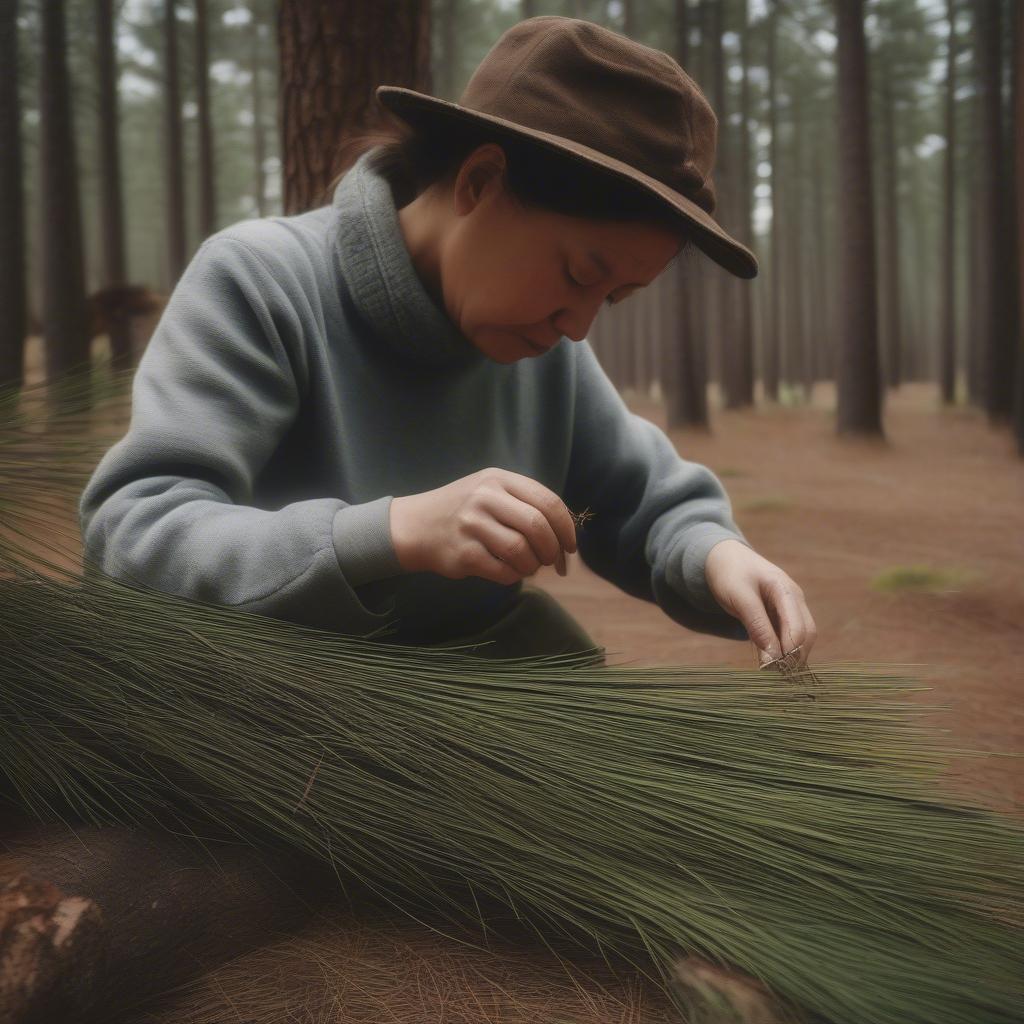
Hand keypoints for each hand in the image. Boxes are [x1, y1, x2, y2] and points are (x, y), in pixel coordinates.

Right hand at [389, 468, 575, 585]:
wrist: (415, 525)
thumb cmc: (464, 511)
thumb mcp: (491, 491)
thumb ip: (526, 503)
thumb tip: (567, 536)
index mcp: (498, 479)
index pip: (549, 502)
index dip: (567, 529)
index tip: (570, 547)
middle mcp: (485, 498)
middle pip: (538, 527)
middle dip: (552, 550)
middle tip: (551, 562)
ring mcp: (472, 525)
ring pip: (522, 551)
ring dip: (532, 566)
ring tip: (527, 566)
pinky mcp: (464, 553)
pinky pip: (504, 571)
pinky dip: (514, 576)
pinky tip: (508, 571)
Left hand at [703, 539, 816, 668]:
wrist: (724, 557)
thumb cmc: (730, 573)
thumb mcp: (739, 596)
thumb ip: (756, 624)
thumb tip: (773, 656)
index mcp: (786, 591)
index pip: (800, 629)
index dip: (790, 652)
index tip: (772, 669)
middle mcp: (794, 600)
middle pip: (806, 636)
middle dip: (794, 657)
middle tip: (773, 676)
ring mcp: (790, 607)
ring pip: (800, 639)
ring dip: (789, 656)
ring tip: (771, 674)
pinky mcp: (781, 615)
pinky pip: (787, 636)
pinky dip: (782, 650)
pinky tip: (769, 663)